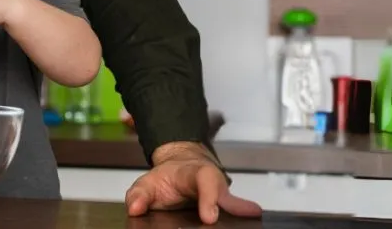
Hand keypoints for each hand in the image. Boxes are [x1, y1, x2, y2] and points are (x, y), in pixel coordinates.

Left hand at [125, 142, 261, 223]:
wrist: (180, 170)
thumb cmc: (167, 179)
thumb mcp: (148, 183)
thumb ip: (138, 195)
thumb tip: (135, 209)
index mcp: (193, 173)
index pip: (204, 180)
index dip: (209, 198)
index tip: (209, 217)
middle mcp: (213, 183)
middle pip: (225, 193)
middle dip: (231, 206)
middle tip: (224, 222)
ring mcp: (222, 196)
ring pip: (233, 203)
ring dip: (241, 211)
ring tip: (253, 217)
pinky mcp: (225, 208)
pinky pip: (235, 213)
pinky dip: (243, 215)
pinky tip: (255, 220)